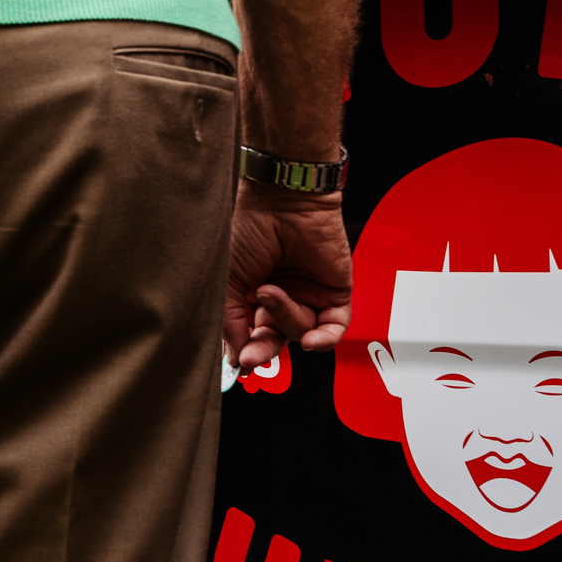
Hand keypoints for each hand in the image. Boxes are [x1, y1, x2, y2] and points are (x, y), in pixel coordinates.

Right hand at [226, 182, 351, 370]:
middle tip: (252, 357)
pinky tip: (310, 340)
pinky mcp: (334, 291)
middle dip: (263, 348)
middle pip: (275, 338)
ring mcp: (307, 294)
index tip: (238, 361)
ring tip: (270, 292)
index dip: (244, 348)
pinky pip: (333, 327)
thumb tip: (235, 356)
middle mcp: (280, 296)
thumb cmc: (248, 227)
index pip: (249, 331)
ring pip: (300, 330)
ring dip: (285, 319)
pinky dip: (323, 338)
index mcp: (250, 292)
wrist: (281, 199)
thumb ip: (231, 319)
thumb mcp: (227, 278)